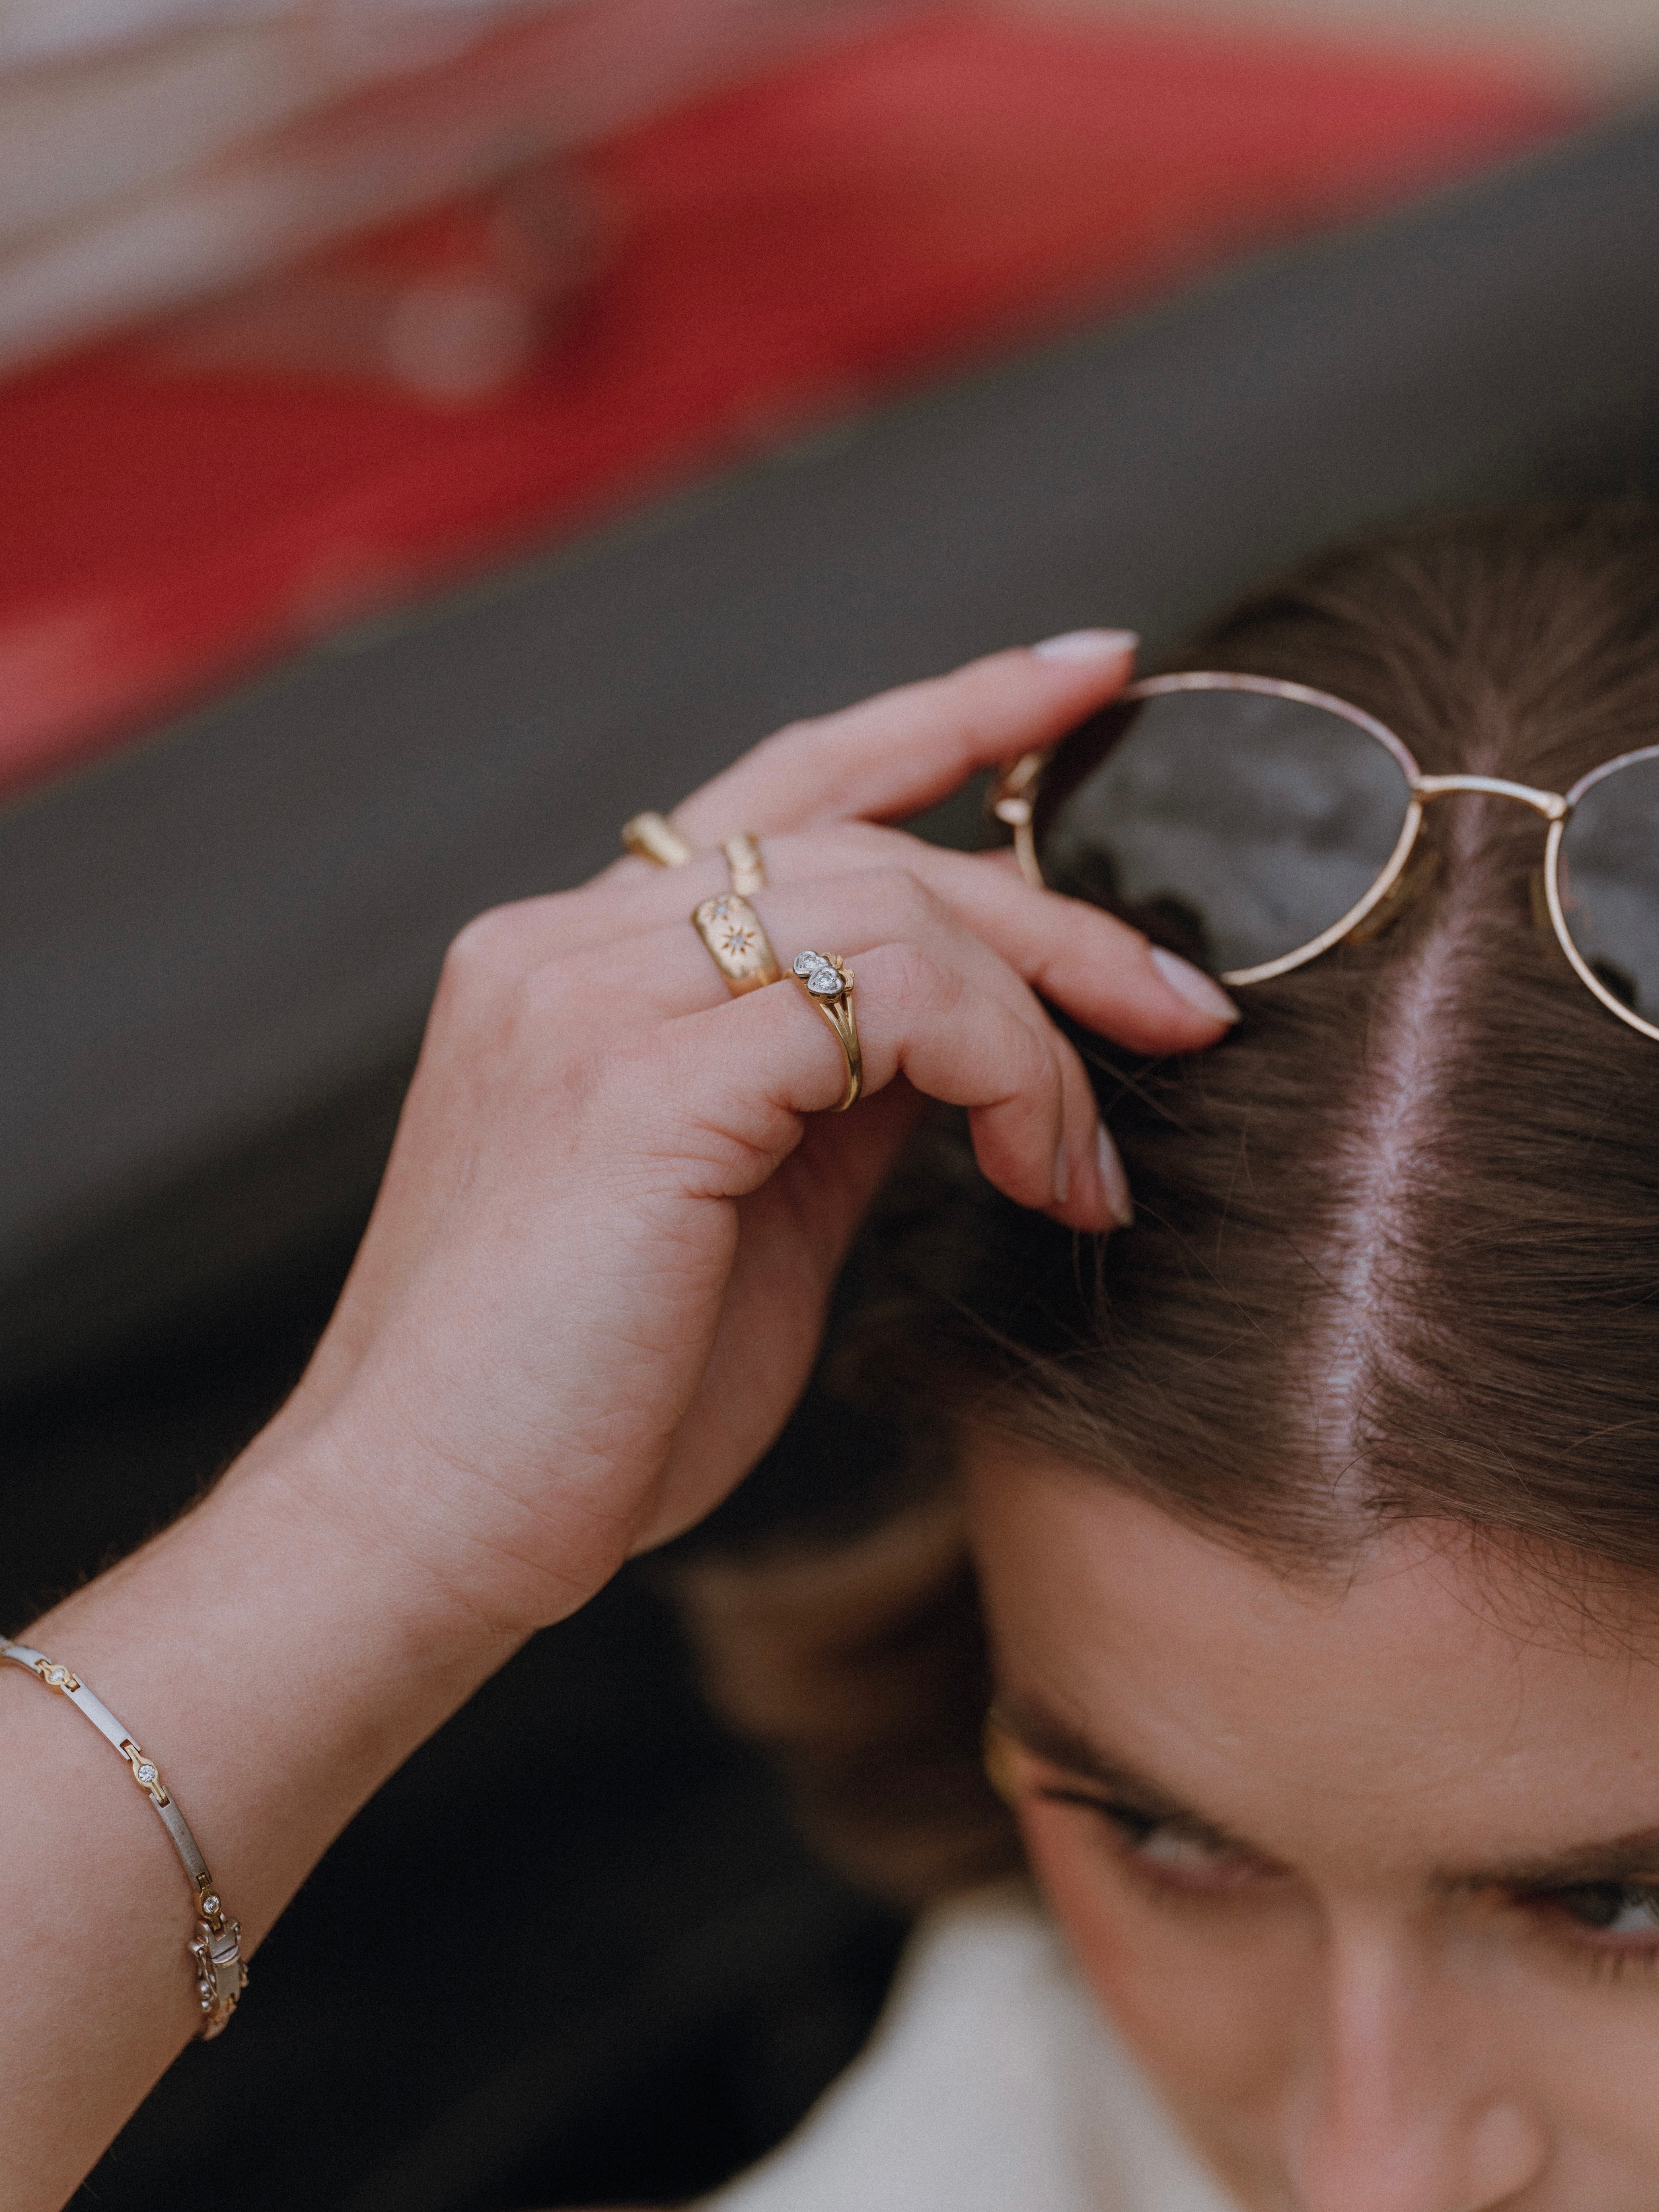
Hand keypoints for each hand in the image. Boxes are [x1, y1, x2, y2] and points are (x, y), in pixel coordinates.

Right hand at [265, 637, 1235, 1633]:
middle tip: (1185, 1003)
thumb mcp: (743, 1212)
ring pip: (892, 908)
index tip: (1090, 677)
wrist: (420, 1530)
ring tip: (1088, 1163)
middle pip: (869, 841)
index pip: (790, 785)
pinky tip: (1040, 1174)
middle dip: (1056, 913)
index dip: (948, 715)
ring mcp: (587, 993)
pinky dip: (1006, 1073)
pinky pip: (887, 1000)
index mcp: (575, 961)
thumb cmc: (581, 1398)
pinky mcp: (634, 1077)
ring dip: (1042, 1029)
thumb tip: (971, 1035)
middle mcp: (567, 942)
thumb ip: (835, 1092)